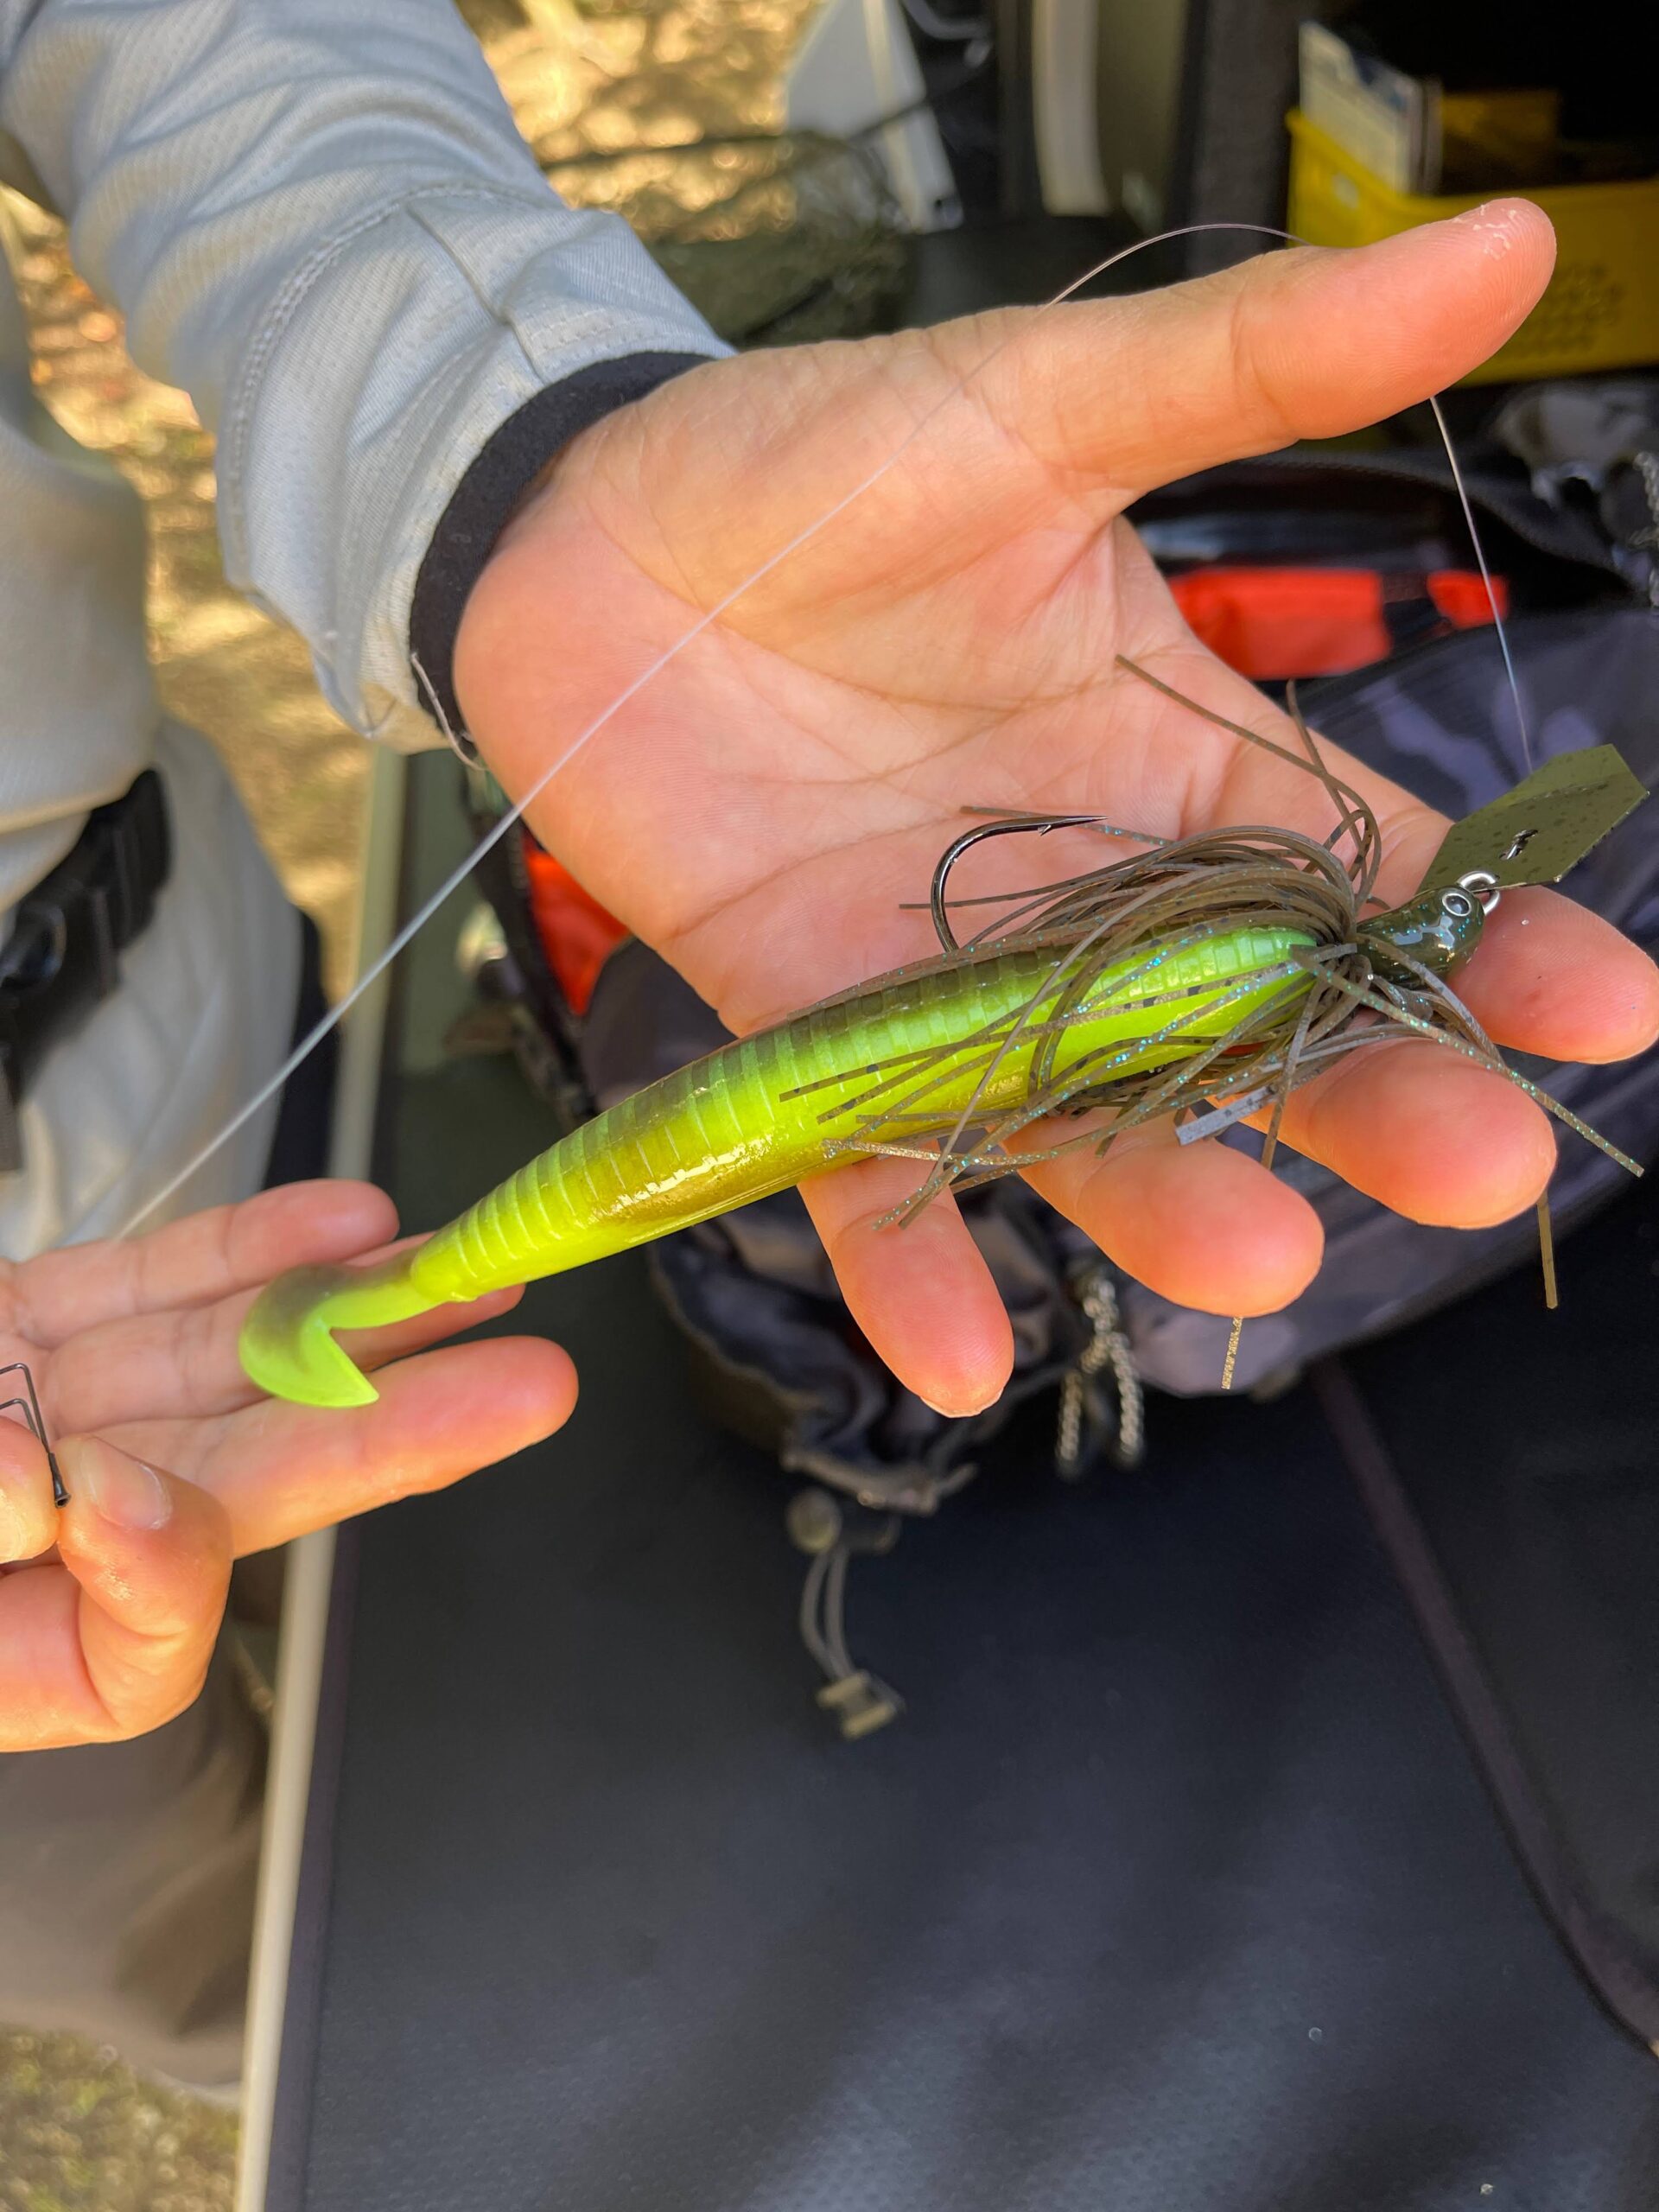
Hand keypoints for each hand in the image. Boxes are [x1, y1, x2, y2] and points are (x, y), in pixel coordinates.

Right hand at [0, 1183, 572, 1747]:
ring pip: (226, 1367)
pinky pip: (148, 1288)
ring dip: (353, 1314)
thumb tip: (37, 1482)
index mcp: (6, 1643)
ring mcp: (39, 1417)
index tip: (130, 1501)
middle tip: (527, 1381)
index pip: (139, 1654)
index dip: (176, 1580)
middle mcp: (47, 1537)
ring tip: (467, 1272)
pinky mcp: (17, 1325)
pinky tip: (351, 1226)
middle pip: (244, 1483)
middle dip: (391, 1420)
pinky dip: (247, 1252)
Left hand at [455, 202, 1658, 1415]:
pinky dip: (908, 1264)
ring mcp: (956, 982)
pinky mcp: (808, 1034)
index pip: (1372, 872)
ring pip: (1086, 1117)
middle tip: (1479, 1163)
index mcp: (1185, 765)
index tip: (1602, 1006)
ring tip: (1250, 1257)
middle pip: (1260, 1028)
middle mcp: (1096, 902)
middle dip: (1367, 1093)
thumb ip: (1256, 367)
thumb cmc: (830, 464)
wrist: (597, 530)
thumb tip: (1501, 246)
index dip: (1490, 937)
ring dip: (1166, 1193)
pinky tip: (963, 1358)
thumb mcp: (1049, 407)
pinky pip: (867, 1169)